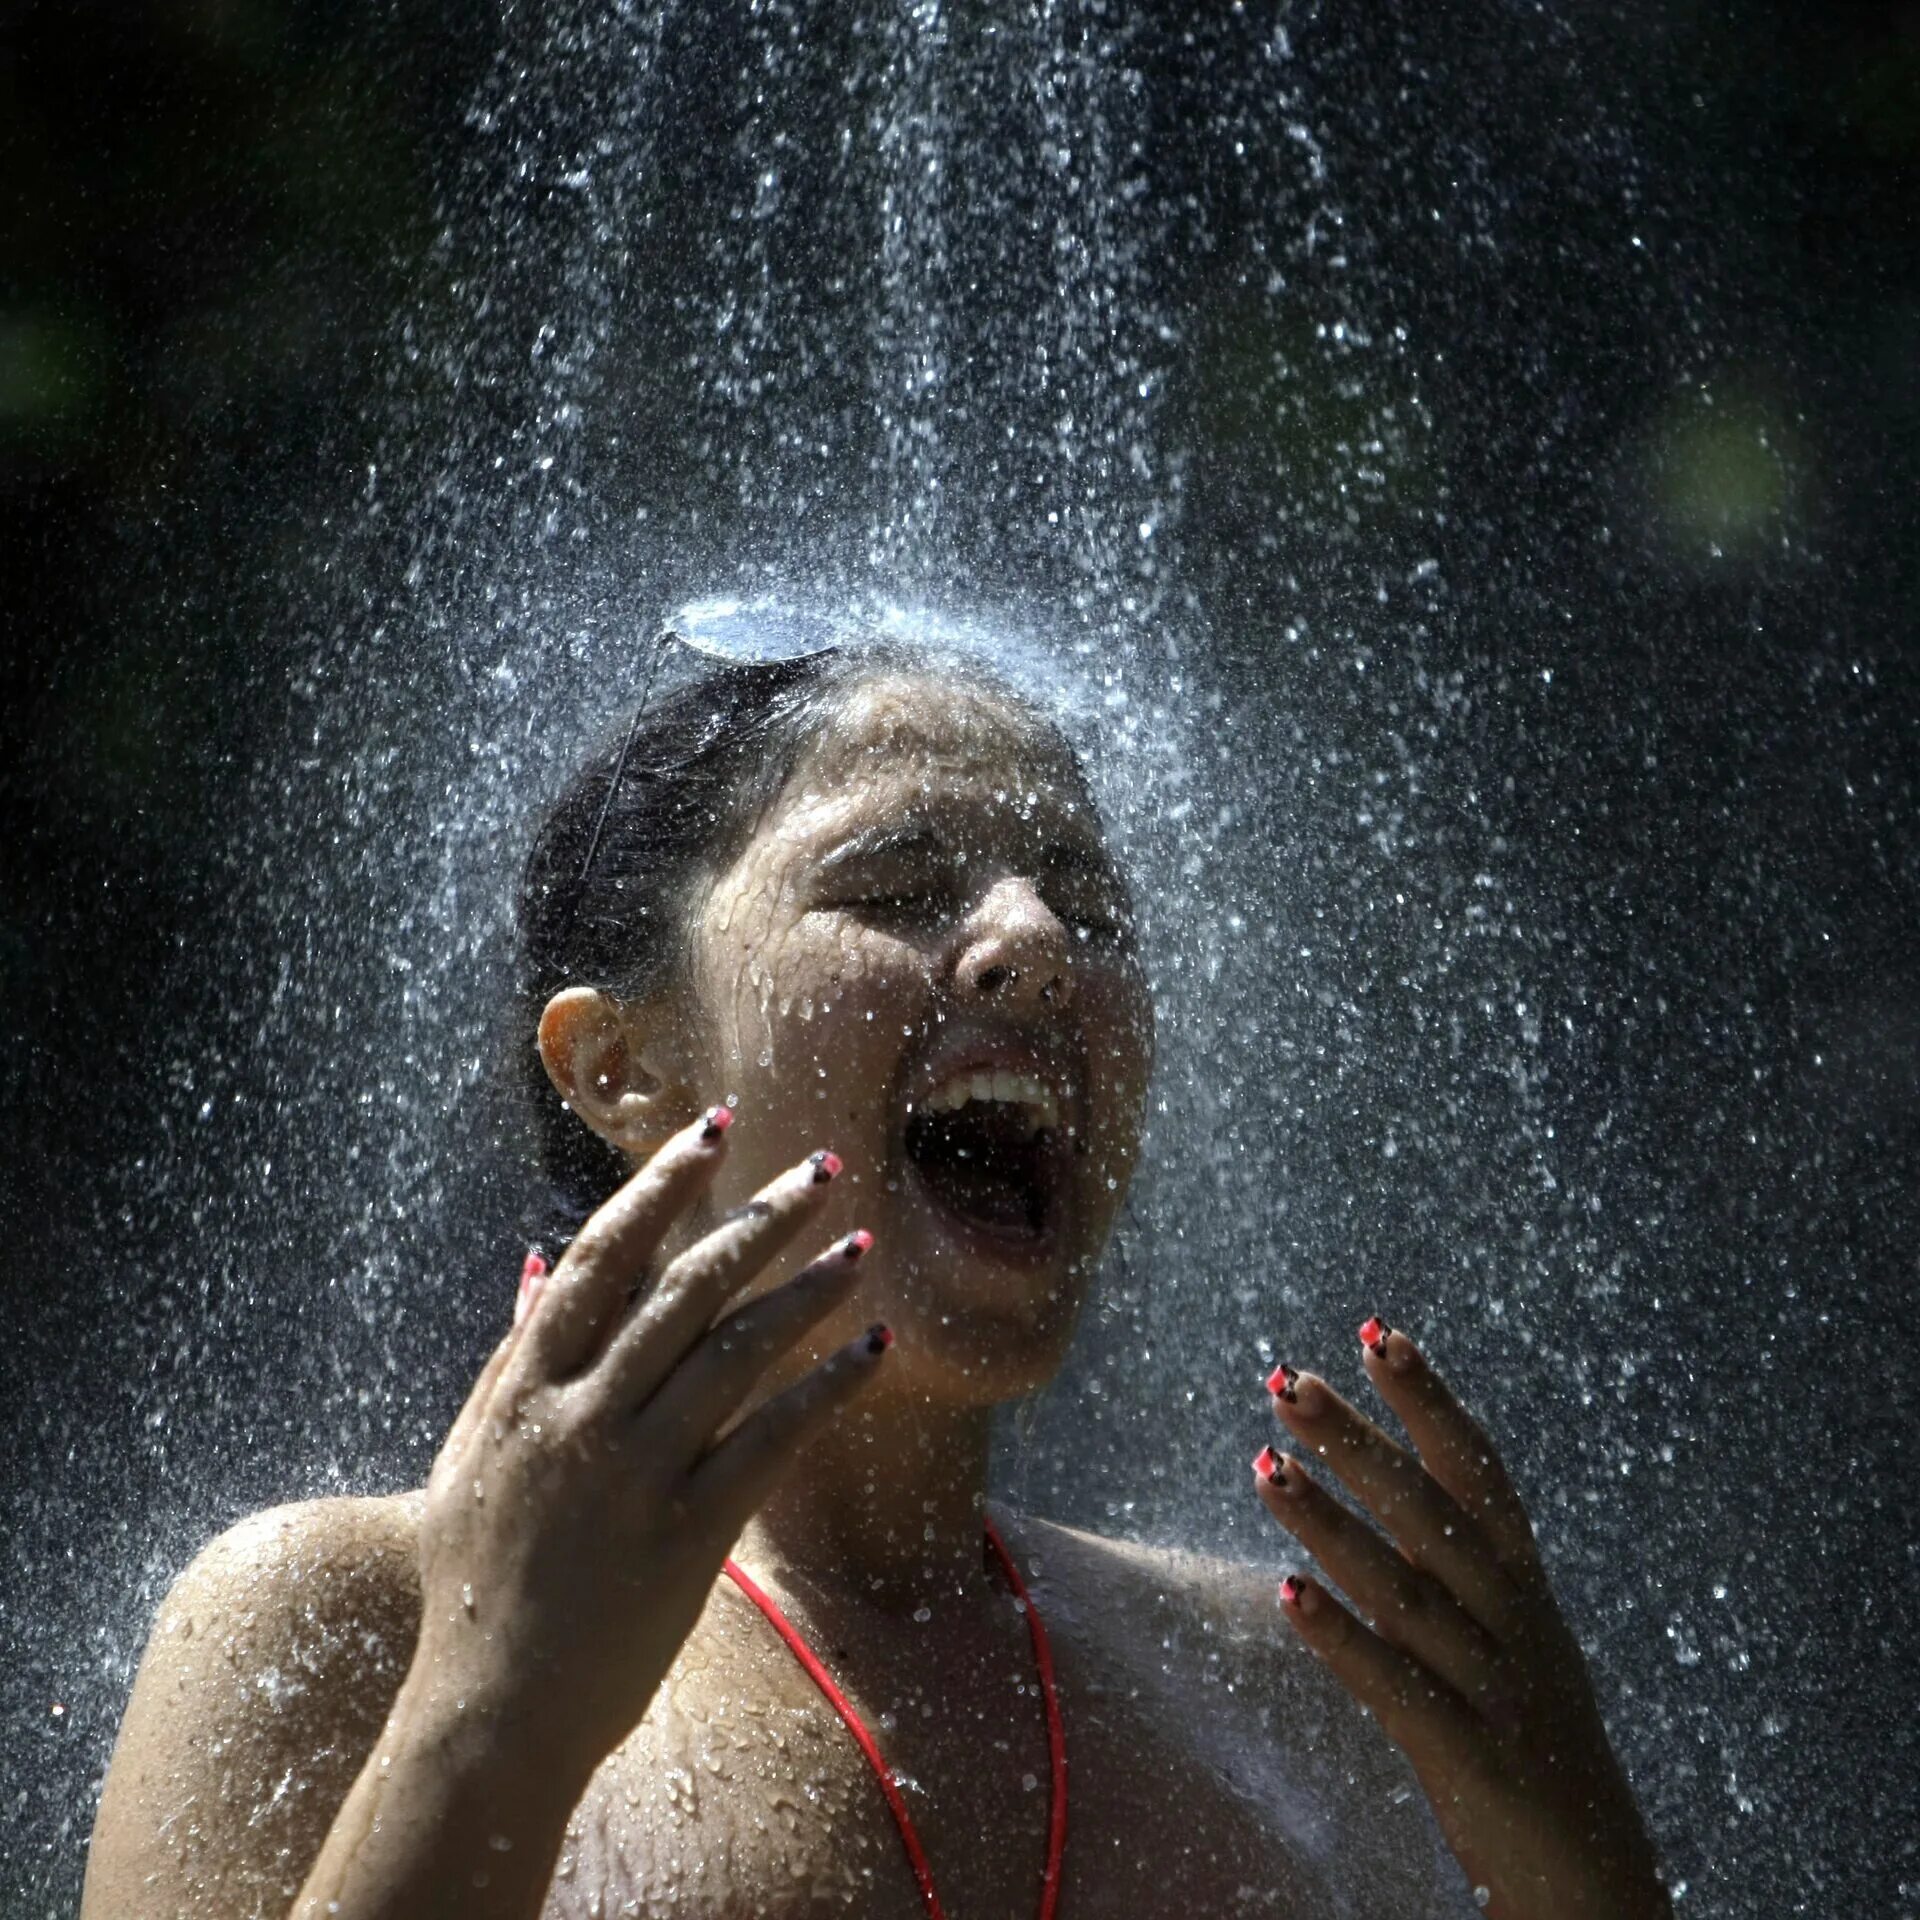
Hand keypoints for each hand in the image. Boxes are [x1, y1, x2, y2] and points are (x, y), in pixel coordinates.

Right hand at [413, 1110, 888, 1783]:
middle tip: (826, 1165)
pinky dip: (825, 1387)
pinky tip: (871, 1346)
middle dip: (761, 1216)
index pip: (606, 1256)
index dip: (663, 1184)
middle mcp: (581, 1415)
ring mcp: (635, 1473)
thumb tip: (541, 1261)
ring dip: (807, 1288)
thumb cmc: (476, 1582)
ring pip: (737, 1352)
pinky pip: (772, 1440)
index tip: (715, 1129)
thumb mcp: (471, 1456)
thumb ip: (509, 1355)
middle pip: (687, 1287)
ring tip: (862, 1240)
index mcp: (527, 1387)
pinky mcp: (687, 1533)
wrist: (491, 1716)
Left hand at [1253, 1326, 1670, 1919]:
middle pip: (1434, 1513)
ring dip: (1332, 1523)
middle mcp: (1519, 1625)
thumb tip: (1378, 1468)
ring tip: (1262, 1464)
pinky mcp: (1478, 1764)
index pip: (1478, 1471)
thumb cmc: (1531, 1743)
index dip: (1430, 1400)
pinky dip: (1346, 1643)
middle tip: (1286, 1379)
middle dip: (1359, 1440)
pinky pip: (1402, 1693)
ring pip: (1410, 1592)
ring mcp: (1501, 1693)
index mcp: (1525, 1587)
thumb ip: (1451, 1562)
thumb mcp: (1508, 1636)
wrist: (1600, 1890)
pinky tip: (1287, 1598)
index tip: (1377, 1331)